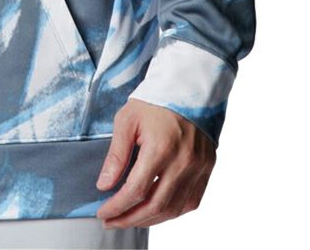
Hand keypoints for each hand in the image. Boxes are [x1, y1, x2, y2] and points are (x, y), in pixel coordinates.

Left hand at [95, 99, 215, 228]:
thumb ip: (116, 155)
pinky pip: (191, 201)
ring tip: (130, 219)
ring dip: (150, 219)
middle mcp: (183, 162)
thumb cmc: (154, 101)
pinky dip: (172, 212)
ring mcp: (199, 167)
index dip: (117, 206)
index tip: (102, 213)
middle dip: (130, 219)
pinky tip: (155, 211)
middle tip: (112, 222)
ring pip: (174, 209)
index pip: (135, 190)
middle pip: (155, 206)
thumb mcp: (127, 120)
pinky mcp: (207, 168)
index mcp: (161, 148)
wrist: (189, 87)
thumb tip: (104, 186)